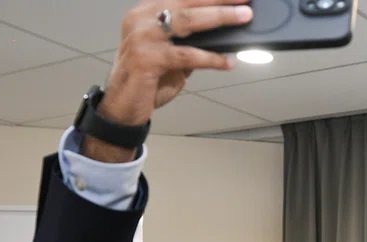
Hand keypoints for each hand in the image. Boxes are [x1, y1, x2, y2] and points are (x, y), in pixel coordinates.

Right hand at [100, 0, 252, 126]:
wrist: (122, 107)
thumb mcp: (172, 55)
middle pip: (187, 2)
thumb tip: (222, 34)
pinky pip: (187, 55)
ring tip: (243, 17)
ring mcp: (142, 37)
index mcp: (146, 12)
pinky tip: (229, 62)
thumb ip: (190, 42)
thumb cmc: (147, 80)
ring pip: (188, 22)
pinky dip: (212, 58)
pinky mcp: (146, 58)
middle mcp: (141, 19)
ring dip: (220, 17)